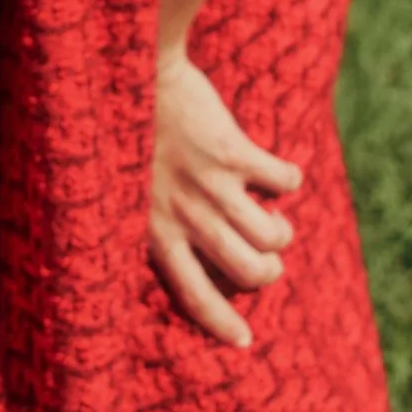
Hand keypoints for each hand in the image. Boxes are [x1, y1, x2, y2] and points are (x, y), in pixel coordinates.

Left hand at [148, 47, 302, 350]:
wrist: (132, 69)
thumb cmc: (124, 133)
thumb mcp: (127, 189)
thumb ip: (157, 219)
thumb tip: (196, 252)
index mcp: (153, 230)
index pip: (192, 294)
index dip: (221, 323)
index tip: (244, 342)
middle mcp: (184, 215)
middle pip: (248, 273)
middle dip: (268, 272)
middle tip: (267, 257)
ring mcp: (210, 184)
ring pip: (272, 236)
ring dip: (281, 231)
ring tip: (271, 216)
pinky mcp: (232, 150)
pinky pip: (282, 180)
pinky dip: (288, 179)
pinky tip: (278, 172)